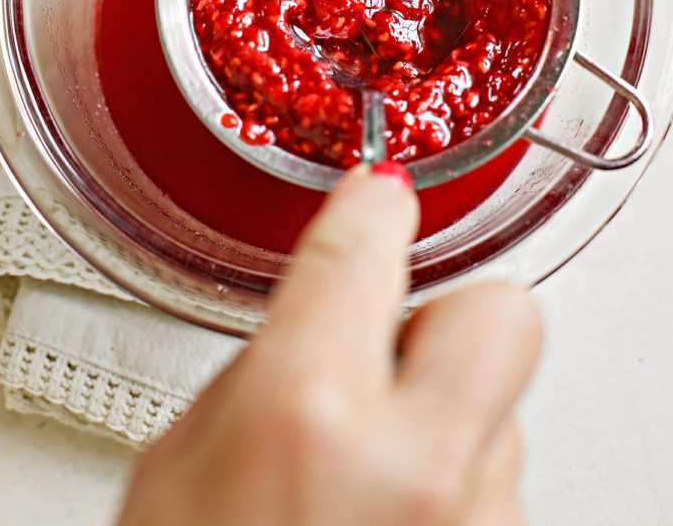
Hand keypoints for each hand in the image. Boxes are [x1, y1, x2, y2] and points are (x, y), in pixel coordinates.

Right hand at [117, 166, 541, 525]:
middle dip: (455, 307)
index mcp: (306, 418)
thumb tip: (321, 317)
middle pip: (505, 309)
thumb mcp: (177, 473)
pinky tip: (386, 521)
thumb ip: (263, 374)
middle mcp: (413, 471)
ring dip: (449, 412)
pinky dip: (454, 484)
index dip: (372, 203)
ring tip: (370, 469)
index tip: (378, 190)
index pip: (367, 245)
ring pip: (506, 407)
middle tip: (398, 337)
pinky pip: (498, 486)